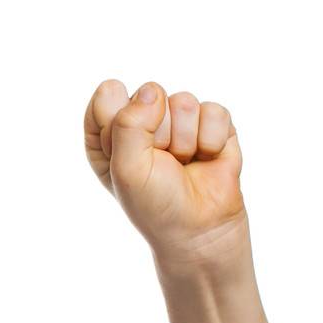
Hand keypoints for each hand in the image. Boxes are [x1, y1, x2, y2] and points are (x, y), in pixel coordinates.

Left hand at [83, 79, 248, 266]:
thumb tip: (152, 91)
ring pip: (184, 102)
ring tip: (184, 164)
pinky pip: (214, 111)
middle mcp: (142, 119)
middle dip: (159, 135)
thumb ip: (127, 124)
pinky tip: (207, 159)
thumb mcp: (126, 169)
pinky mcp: (212, 123)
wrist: (199, 231)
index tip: (128, 155)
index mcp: (108, 129)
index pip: (108, 94)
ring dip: (186, 141)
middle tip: (163, 165)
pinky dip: (212, 141)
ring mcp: (178, 119)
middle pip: (150, 94)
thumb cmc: (155, 204)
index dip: (121, 123)